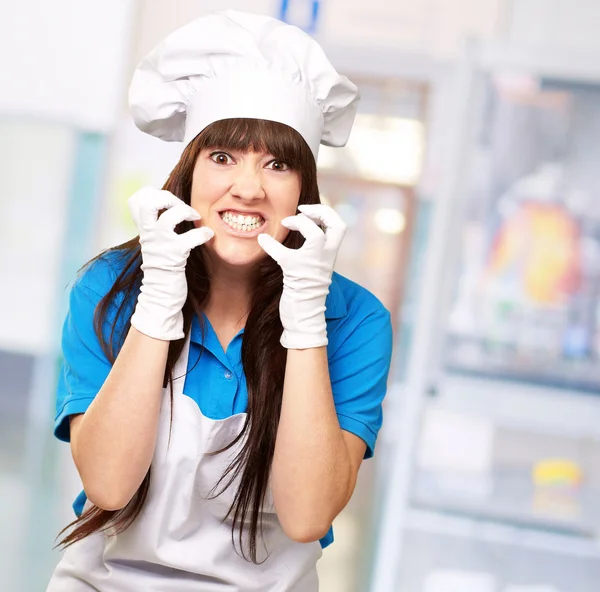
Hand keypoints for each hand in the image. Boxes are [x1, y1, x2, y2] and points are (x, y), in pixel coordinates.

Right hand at [128, 188, 213, 340]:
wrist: (160, 295)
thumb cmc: (163, 268)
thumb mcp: (156, 243)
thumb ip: (158, 226)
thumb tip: (171, 208)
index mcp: (144, 229)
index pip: (137, 199)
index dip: (152, 193)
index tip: (169, 201)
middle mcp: (149, 234)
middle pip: (147, 201)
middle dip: (167, 197)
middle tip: (181, 206)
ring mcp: (161, 244)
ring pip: (169, 216)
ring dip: (187, 211)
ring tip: (197, 218)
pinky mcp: (175, 256)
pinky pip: (190, 238)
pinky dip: (203, 233)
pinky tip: (208, 236)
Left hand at [257, 204, 345, 348]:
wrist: (305, 317)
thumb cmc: (307, 292)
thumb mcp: (314, 267)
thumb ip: (312, 251)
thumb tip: (301, 235)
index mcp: (330, 254)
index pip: (339, 225)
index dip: (325, 213)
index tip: (307, 211)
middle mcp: (326, 257)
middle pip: (337, 225)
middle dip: (321, 211)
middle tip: (302, 210)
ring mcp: (313, 264)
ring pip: (316, 235)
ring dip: (300, 223)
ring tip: (286, 223)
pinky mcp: (296, 272)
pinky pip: (284, 254)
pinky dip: (271, 244)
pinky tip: (263, 240)